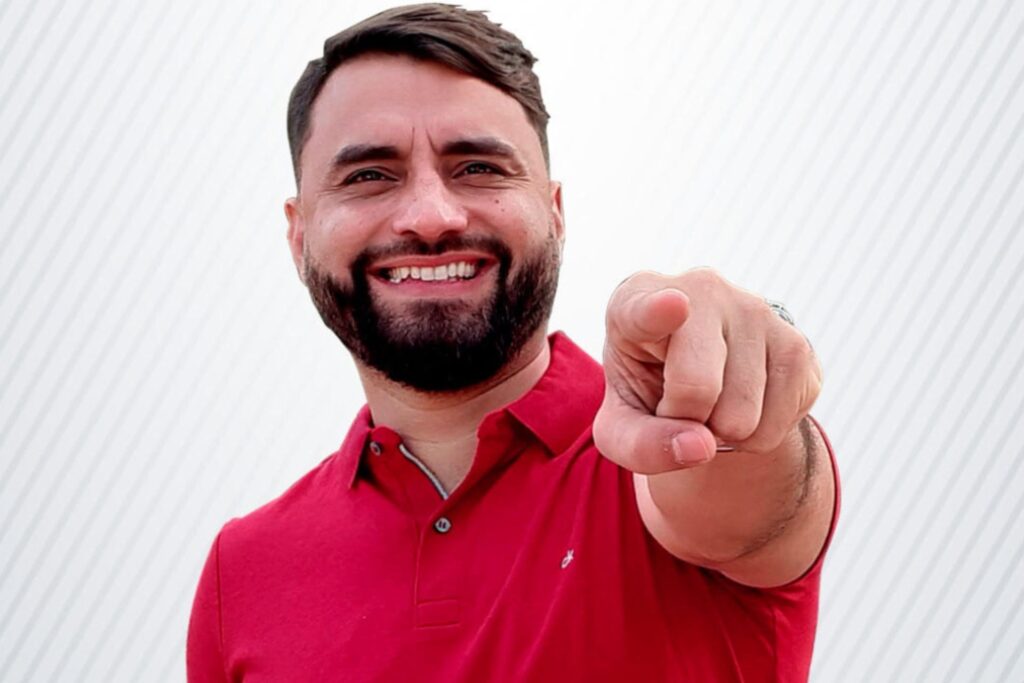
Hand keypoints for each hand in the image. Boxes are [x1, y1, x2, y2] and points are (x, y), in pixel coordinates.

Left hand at [593, 269, 821, 471]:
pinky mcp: (798, 344)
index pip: (647, 307)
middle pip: (697, 388)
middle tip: (676, 403)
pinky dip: (753, 439)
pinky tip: (741, 405)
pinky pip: (775, 428)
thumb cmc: (646, 393)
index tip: (673, 304)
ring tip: (710, 402)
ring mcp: (756, 311)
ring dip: (721, 433)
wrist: (698, 376)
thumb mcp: (621, 426)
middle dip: (685, 421)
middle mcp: (701, 290)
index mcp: (637, 299)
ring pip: (741, 418)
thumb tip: (701, 446)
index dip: (658, 310)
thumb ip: (640, 445)